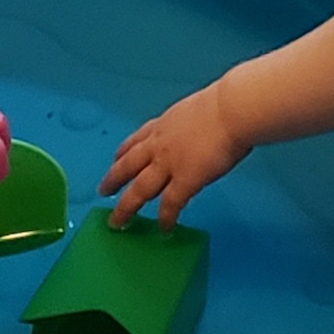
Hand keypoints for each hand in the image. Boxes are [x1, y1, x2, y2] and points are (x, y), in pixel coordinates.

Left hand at [101, 82, 246, 226]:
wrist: (231, 111)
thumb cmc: (224, 104)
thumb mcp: (197, 109)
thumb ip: (191, 124)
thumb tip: (202, 129)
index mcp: (165, 124)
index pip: (137, 139)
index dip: (124, 151)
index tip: (115, 158)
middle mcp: (159, 144)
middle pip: (128, 165)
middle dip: (114, 179)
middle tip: (102, 191)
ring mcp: (168, 164)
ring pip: (139, 189)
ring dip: (126, 207)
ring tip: (117, 221)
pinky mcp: (183, 181)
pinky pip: (170, 204)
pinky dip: (165, 218)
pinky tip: (164, 229)